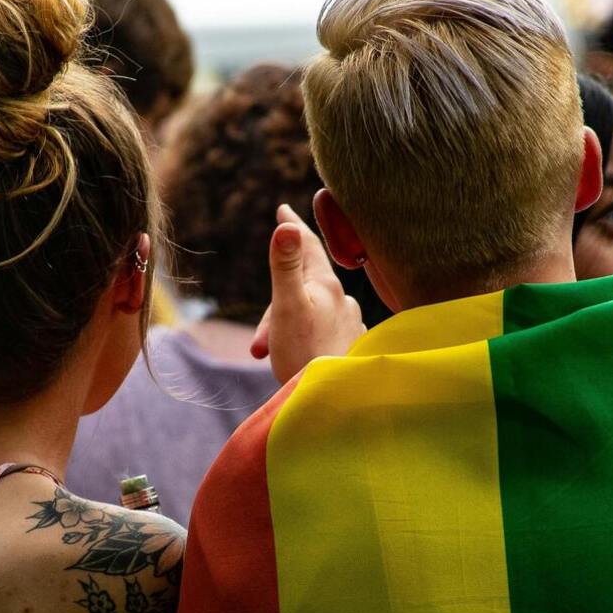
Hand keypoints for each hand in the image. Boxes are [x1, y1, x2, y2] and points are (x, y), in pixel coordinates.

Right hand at [250, 205, 364, 383]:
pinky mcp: (353, 347)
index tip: (283, 210)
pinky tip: (300, 356)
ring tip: (271, 355)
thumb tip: (287, 227)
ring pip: (311, 312)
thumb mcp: (287, 306)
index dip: (293, 227)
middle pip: (304, 286)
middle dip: (275, 305)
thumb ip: (286, 266)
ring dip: (286, 327)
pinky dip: (305, 339)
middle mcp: (343, 300)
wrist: (335, 402)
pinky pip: (324, 332)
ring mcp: (350, 324)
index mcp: (326, 286)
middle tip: (259, 342)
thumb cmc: (304, 355)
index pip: (308, 245)